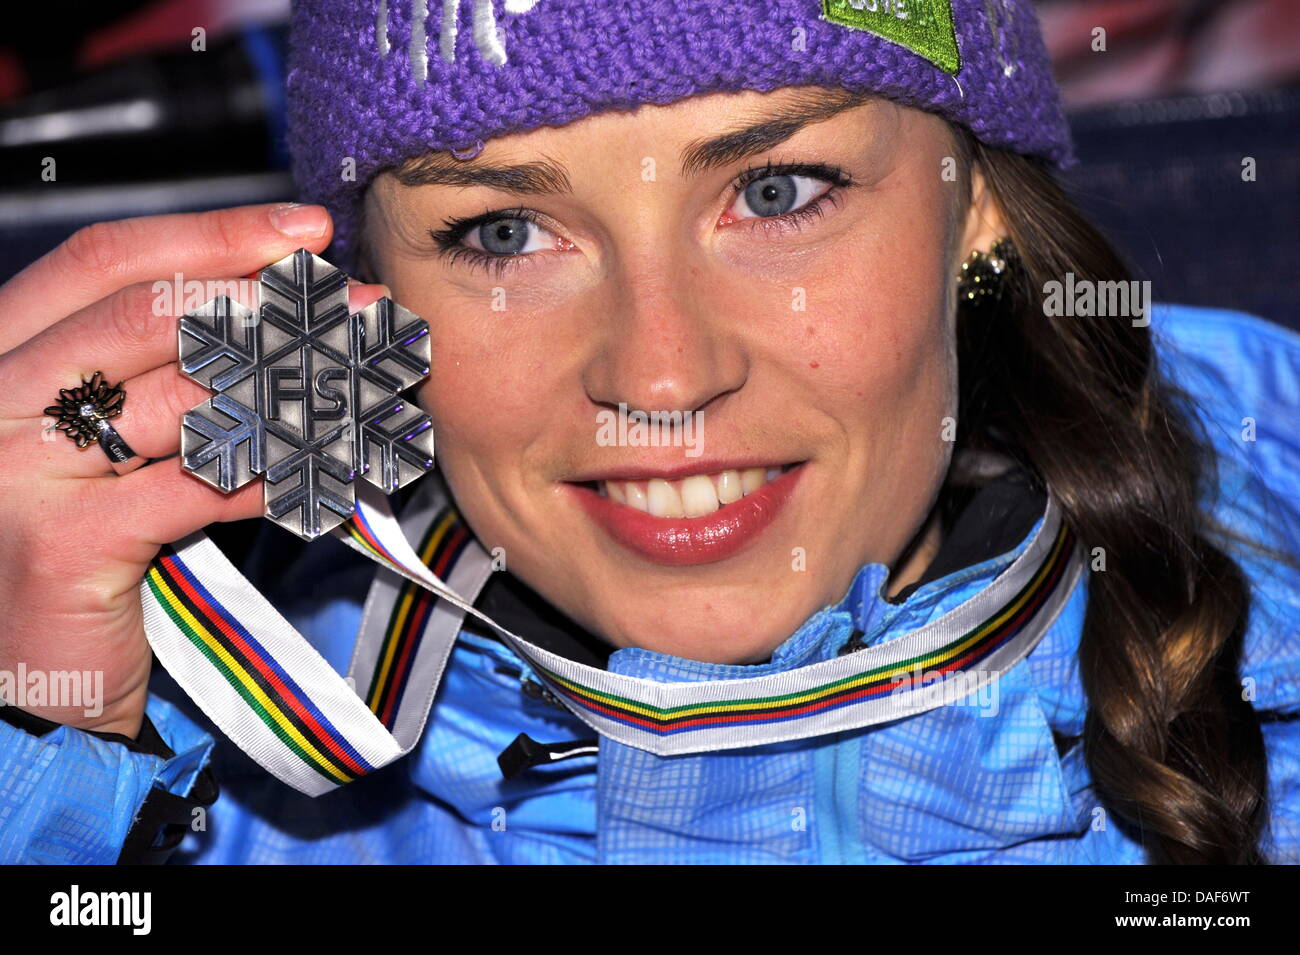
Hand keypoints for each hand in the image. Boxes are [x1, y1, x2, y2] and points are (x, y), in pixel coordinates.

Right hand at [0, 203, 386, 737]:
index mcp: (3, 356)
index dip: (212, 236)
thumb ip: (159, 377)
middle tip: (364, 305)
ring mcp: (17, 471)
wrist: (24, 688)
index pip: (106, 262)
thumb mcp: (104, 445)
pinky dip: (278, 474)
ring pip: (184, 399)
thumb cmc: (79, 552)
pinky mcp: (64, 543)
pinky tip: (335, 467)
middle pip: (148, 315)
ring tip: (370, 378)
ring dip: (296, 385)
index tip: (304, 231)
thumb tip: (279, 311)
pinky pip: (200, 488)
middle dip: (272, 302)